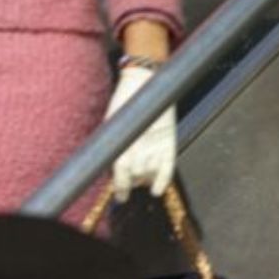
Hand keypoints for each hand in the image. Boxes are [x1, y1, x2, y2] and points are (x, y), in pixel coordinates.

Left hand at [105, 65, 176, 200]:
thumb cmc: (124, 101)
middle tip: (125, 190)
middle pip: (135, 174)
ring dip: (143, 181)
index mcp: (123, 139)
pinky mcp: (169, 140)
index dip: (120, 187)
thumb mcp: (111, 122)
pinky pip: (167, 167)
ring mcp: (156, 143)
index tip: (120, 197)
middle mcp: (140, 144)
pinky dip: (162, 180)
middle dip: (129, 184)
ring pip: (149, 173)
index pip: (121, 171)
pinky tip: (156, 190)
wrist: (145, 82)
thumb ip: (112, 144)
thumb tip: (110, 167)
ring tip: (138, 182)